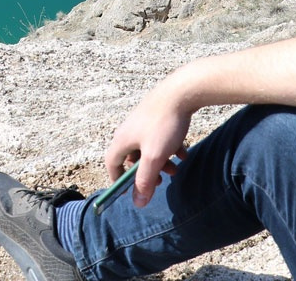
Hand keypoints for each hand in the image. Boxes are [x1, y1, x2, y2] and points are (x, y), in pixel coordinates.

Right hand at [103, 84, 192, 206]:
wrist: (182, 91)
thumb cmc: (164, 124)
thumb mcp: (154, 157)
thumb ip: (145, 180)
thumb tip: (137, 203)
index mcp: (122, 139)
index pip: (112, 163)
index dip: (117, 179)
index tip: (127, 192)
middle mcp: (129, 129)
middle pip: (132, 157)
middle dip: (145, 172)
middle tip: (158, 183)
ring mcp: (142, 121)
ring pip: (148, 148)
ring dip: (160, 162)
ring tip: (175, 170)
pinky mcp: (156, 115)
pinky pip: (159, 137)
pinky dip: (169, 148)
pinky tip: (183, 153)